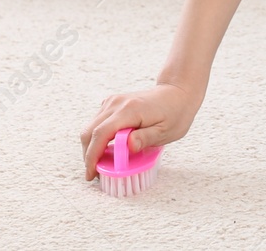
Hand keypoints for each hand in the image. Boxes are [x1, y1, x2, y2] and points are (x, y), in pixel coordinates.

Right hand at [81, 82, 200, 179]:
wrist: (177, 92)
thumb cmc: (175, 113)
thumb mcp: (166, 131)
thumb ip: (146, 138)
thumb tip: (128, 146)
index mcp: (129, 111)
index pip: (101, 134)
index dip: (92, 156)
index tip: (91, 174)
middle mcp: (116, 103)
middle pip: (90, 131)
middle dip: (88, 155)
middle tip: (95, 173)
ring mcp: (113, 101)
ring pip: (91, 127)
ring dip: (91, 147)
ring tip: (101, 164)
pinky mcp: (113, 103)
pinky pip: (97, 122)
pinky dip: (97, 138)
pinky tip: (106, 150)